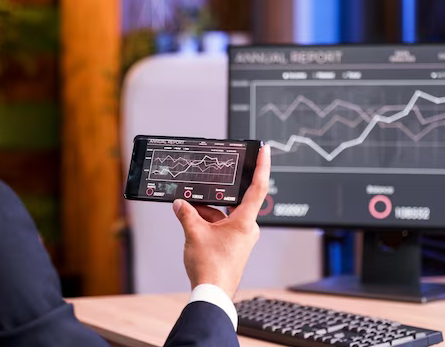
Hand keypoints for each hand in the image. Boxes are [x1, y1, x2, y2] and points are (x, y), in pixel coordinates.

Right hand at [173, 146, 270, 298]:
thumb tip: (180, 203)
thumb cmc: (211, 268)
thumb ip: (187, 214)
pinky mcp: (233, 245)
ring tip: (188, 210)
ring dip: (206, 212)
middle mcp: (247, 228)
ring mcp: (241, 238)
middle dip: (214, 196)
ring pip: (223, 215)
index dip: (262, 166)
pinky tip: (191, 222)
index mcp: (245, 222)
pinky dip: (207, 222)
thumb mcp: (194, 234)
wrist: (212, 293)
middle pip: (232, 202)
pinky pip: (221, 226)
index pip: (258, 187)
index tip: (264, 150)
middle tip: (204, 187)